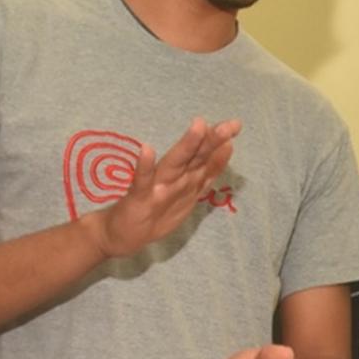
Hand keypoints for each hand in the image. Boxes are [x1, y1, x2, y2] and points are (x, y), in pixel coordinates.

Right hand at [89, 118, 238, 258]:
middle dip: (212, 140)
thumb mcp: (189, 192)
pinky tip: (146, 150)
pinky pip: (141, 182)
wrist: (123, 233)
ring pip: (174, 164)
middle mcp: (174, 177)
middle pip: (195, 157)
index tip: (236, 125)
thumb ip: (207, 171)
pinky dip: (144, 167)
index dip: (221, 143)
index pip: (207, 158)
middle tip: (229, 125)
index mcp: (186, 177)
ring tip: (199, 126)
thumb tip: (228, 146)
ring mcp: (155, 186)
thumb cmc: (156, 208)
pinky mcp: (138, 197)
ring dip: (186, 146)